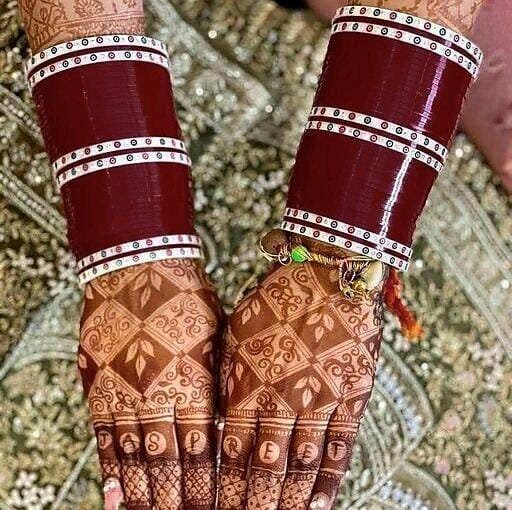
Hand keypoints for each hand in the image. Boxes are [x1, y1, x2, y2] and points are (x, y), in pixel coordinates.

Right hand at [78, 259, 222, 509]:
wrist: (138, 265)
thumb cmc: (186, 296)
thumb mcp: (215, 336)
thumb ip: (217, 382)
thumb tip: (225, 421)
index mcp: (194, 382)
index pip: (203, 451)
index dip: (208, 487)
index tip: (217, 508)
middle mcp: (158, 394)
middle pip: (169, 464)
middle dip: (179, 501)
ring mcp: (125, 393)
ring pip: (136, 460)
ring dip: (145, 496)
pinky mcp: (99, 386)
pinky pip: (104, 439)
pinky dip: (111, 471)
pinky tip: (115, 498)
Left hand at [218, 261, 383, 509]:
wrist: (326, 271)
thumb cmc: (275, 299)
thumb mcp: (238, 334)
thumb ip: (231, 381)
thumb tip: (225, 425)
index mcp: (248, 382)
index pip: (232, 452)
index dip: (224, 488)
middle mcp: (282, 397)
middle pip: (265, 467)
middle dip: (253, 506)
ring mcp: (320, 398)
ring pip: (301, 464)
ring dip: (288, 502)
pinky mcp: (352, 393)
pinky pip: (340, 445)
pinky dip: (328, 480)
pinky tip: (318, 507)